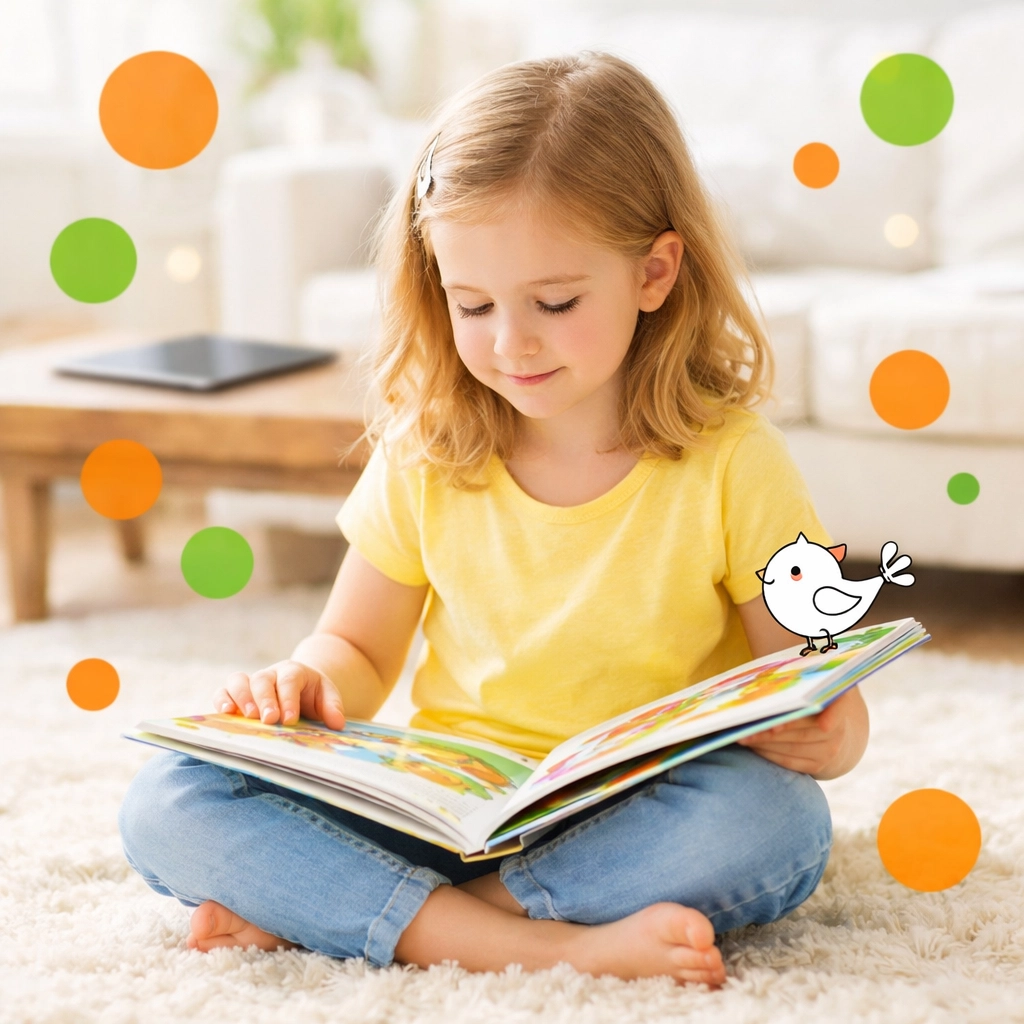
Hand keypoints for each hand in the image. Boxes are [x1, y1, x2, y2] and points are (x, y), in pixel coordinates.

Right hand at [214, 660, 346, 730]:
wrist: (299, 684)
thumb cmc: (312, 693)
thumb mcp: (327, 695)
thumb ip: (333, 707)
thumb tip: (337, 723)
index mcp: (293, 671)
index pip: (289, 681)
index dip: (288, 700)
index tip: (289, 720)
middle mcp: (270, 674)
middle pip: (262, 680)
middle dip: (265, 700)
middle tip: (269, 720)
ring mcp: (251, 682)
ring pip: (238, 681)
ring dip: (241, 698)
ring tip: (248, 717)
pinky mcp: (236, 693)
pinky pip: (223, 691)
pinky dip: (222, 700)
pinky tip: (225, 713)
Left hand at [736, 686, 865, 778]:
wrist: (830, 728)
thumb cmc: (809, 697)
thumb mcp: (811, 683)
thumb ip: (798, 680)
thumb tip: (764, 681)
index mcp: (839, 701)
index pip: (838, 708)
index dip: (832, 716)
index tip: (822, 725)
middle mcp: (839, 729)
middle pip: (803, 731)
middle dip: (772, 729)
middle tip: (747, 726)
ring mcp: (829, 750)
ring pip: (792, 748)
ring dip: (765, 743)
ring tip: (742, 736)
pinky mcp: (818, 766)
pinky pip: (789, 761)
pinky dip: (768, 754)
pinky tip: (753, 746)